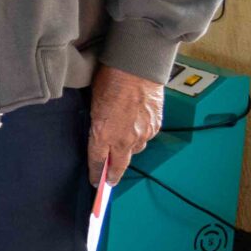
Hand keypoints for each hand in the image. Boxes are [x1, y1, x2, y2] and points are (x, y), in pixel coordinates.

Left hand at [88, 65, 164, 186]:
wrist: (137, 68)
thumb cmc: (110, 81)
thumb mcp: (94, 104)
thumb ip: (98, 124)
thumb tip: (100, 134)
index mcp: (103, 134)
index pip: (97, 161)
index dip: (95, 173)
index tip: (95, 181)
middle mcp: (123, 139)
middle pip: (119, 165)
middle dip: (113, 175)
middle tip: (110, 181)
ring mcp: (142, 134)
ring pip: (135, 150)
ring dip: (128, 150)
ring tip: (123, 145)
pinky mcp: (155, 126)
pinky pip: (147, 137)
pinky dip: (141, 136)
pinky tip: (137, 128)